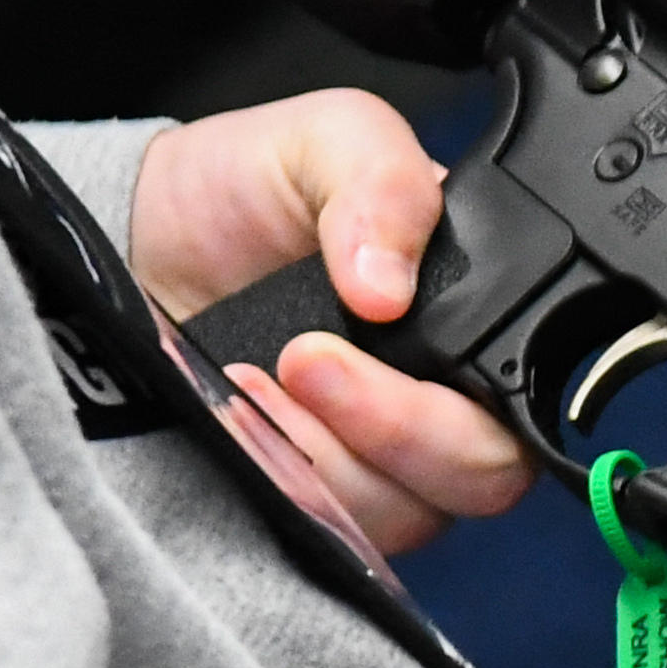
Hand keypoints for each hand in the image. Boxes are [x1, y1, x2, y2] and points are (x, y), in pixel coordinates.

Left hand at [128, 90, 530, 553]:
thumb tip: (389, 284)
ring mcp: (382, 467)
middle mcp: (448, 409)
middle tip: (304, 360)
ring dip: (317, 452)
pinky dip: (276, 479)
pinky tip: (234, 417)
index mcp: (482, 327)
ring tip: (248, 377)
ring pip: (399, 515)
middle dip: (393, 428)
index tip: (372, 330)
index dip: (470, 399)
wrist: (138, 235)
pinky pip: (324, 530)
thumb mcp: (328, 137)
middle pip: (479, 479)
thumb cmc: (246, 187)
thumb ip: (384, 184)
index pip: (528, 406)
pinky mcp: (314, 502)